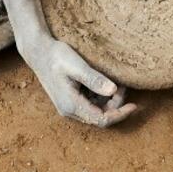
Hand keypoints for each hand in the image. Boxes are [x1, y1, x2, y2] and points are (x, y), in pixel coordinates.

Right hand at [20, 36, 136, 127]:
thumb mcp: (77, 66)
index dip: (119, 115)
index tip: (134, 106)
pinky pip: (90, 105)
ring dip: (109, 101)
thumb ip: (94, 79)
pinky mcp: (69, 100)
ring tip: (116, 82)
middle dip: (115, 105)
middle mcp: (69, 110)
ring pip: (96, 112)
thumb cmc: (57, 56)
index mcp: (71, 105)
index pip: (101, 120)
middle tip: (122, 85)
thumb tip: (113, 91)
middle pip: (100, 117)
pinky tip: (104, 83)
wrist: (38, 51)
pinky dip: (101, 97)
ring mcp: (68, 106)